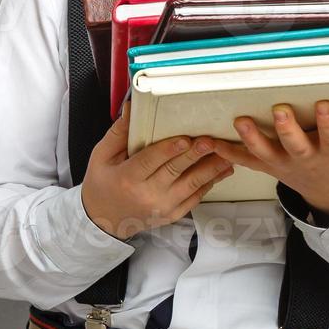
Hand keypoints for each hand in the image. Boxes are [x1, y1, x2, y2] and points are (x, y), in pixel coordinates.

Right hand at [80, 97, 234, 240]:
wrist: (103, 219)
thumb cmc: (102, 185)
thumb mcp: (102, 156)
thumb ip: (118, 133)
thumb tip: (131, 108)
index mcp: (128, 178)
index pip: (151, 161)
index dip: (170, 150)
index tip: (185, 139)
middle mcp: (147, 195)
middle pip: (176, 171)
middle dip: (196, 155)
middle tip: (212, 141)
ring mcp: (162, 207)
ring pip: (192, 185)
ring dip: (211, 169)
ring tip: (226, 154)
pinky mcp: (172, 214)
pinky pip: (195, 198)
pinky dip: (209, 184)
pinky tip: (220, 171)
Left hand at [207, 100, 328, 217]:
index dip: (328, 124)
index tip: (323, 104)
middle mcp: (305, 159)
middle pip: (294, 145)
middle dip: (286, 128)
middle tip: (278, 109)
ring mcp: (284, 164)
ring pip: (265, 153)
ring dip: (251, 138)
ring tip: (239, 122)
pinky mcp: (268, 166)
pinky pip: (245, 160)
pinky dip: (228, 152)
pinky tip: (210, 142)